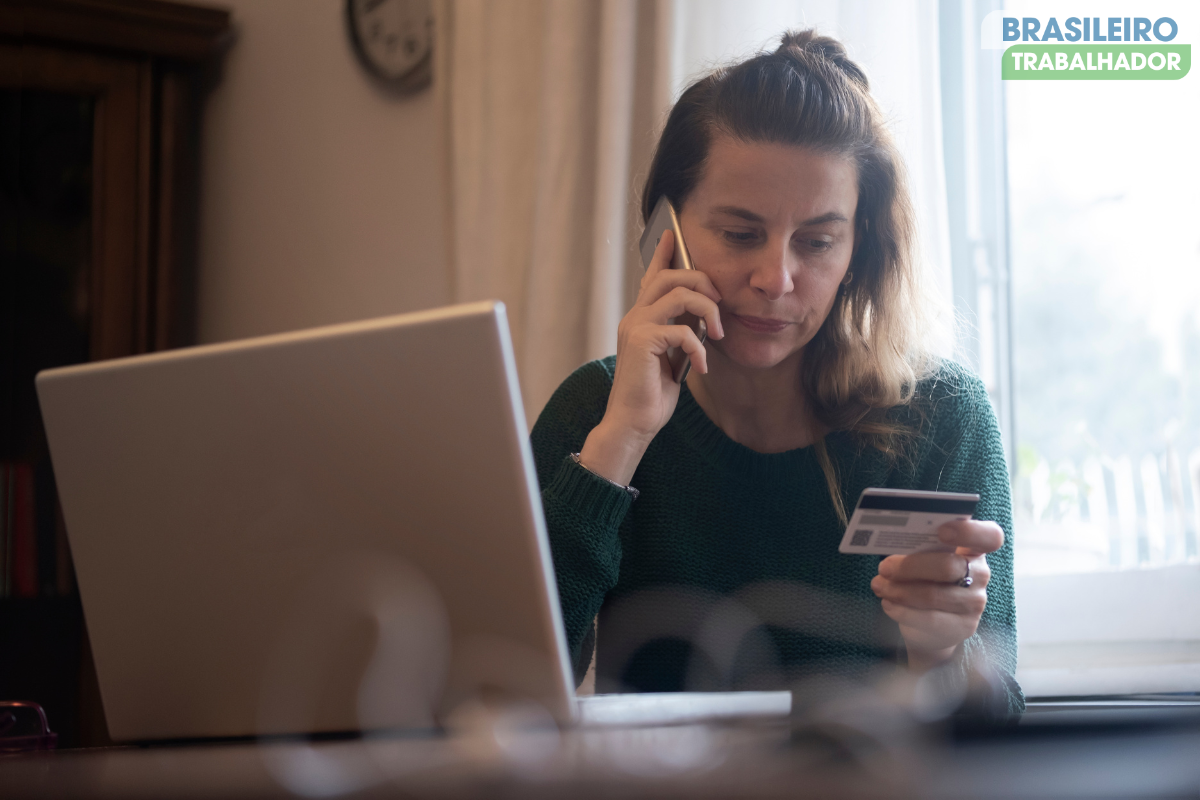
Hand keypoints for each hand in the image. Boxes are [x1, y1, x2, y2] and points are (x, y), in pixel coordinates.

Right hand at [578, 230, 723, 484]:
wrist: (633, 423)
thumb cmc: (651, 395)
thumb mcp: (670, 358)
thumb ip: (679, 333)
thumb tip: (702, 317)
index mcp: (641, 318)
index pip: (652, 276)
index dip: (663, 254)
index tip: (673, 233)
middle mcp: (635, 316)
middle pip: (670, 276)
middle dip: (702, 281)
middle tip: (719, 304)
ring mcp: (636, 327)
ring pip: (678, 293)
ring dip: (707, 310)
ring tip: (716, 334)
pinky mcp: (642, 342)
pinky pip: (681, 330)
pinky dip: (698, 348)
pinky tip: (701, 367)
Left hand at [869, 519, 1003, 671]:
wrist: (932, 626)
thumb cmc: (926, 579)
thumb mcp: (925, 559)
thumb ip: (919, 547)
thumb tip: (889, 538)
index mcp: (974, 549)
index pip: (990, 536)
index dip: (969, 531)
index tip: (942, 531)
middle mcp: (980, 575)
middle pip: (949, 567)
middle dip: (910, 566)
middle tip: (884, 567)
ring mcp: (974, 603)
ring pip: (933, 595)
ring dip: (899, 590)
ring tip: (879, 585)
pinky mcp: (962, 627)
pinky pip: (928, 619)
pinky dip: (902, 610)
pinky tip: (888, 603)